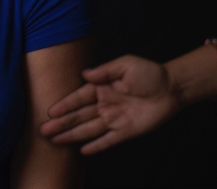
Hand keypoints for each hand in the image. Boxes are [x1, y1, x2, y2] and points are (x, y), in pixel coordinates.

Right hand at [40, 55, 180, 154]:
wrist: (172, 88)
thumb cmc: (149, 73)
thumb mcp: (126, 65)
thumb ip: (105, 71)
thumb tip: (84, 74)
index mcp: (101, 88)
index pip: (79, 98)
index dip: (65, 105)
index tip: (50, 111)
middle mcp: (104, 105)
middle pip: (79, 116)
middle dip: (61, 123)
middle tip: (44, 130)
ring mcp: (114, 119)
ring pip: (89, 129)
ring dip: (72, 135)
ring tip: (54, 140)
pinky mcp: (126, 131)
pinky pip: (108, 140)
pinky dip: (96, 146)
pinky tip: (83, 151)